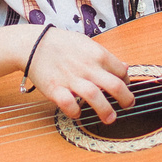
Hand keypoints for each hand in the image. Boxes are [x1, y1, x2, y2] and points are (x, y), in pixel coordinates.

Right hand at [22, 26, 136, 122]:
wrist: (32, 44)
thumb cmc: (61, 43)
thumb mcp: (87, 43)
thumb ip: (106, 57)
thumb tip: (125, 67)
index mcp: (97, 54)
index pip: (121, 71)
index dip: (127, 82)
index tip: (124, 88)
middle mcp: (87, 67)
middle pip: (114, 86)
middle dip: (126, 99)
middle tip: (128, 106)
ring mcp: (71, 79)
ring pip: (95, 97)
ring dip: (105, 111)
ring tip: (110, 118)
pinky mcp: (55, 88)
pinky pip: (68, 104)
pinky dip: (75, 112)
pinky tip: (77, 113)